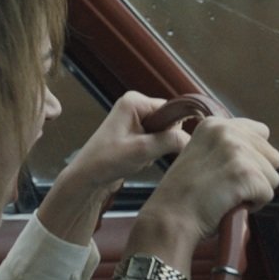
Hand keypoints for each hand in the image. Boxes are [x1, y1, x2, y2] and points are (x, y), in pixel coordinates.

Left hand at [34, 93, 195, 244]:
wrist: (86, 178)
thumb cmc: (105, 161)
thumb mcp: (142, 150)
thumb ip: (170, 141)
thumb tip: (193, 139)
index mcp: (135, 101)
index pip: (171, 109)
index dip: (173, 129)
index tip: (165, 145)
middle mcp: (135, 106)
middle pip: (169, 122)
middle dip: (164, 141)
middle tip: (147, 153)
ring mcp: (134, 120)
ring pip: (164, 134)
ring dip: (157, 149)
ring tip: (139, 157)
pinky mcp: (134, 134)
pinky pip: (156, 142)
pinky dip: (152, 153)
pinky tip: (138, 160)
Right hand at [128, 118, 278, 267]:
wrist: (170, 217)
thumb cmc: (184, 196)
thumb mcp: (201, 155)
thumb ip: (228, 147)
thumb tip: (262, 154)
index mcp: (215, 124)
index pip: (261, 133)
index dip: (252, 158)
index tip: (230, 172)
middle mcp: (227, 131)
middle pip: (272, 156)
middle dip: (256, 175)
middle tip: (227, 187)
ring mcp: (237, 151)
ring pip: (273, 176)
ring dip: (255, 192)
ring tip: (226, 196)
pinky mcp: (245, 173)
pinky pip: (268, 193)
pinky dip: (254, 205)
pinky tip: (229, 204)